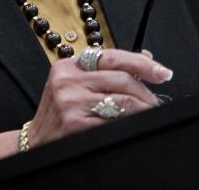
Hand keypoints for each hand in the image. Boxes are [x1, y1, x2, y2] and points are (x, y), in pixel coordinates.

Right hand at [27, 48, 171, 147]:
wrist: (37, 142)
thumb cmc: (60, 115)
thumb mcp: (74, 86)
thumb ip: (103, 73)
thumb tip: (145, 60)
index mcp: (68, 66)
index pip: (111, 57)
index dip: (141, 63)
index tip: (162, 72)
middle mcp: (68, 81)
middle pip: (122, 79)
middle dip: (146, 92)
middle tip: (155, 102)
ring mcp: (71, 102)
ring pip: (124, 101)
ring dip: (143, 110)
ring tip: (148, 115)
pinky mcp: (77, 124)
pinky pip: (116, 122)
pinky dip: (130, 124)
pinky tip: (132, 126)